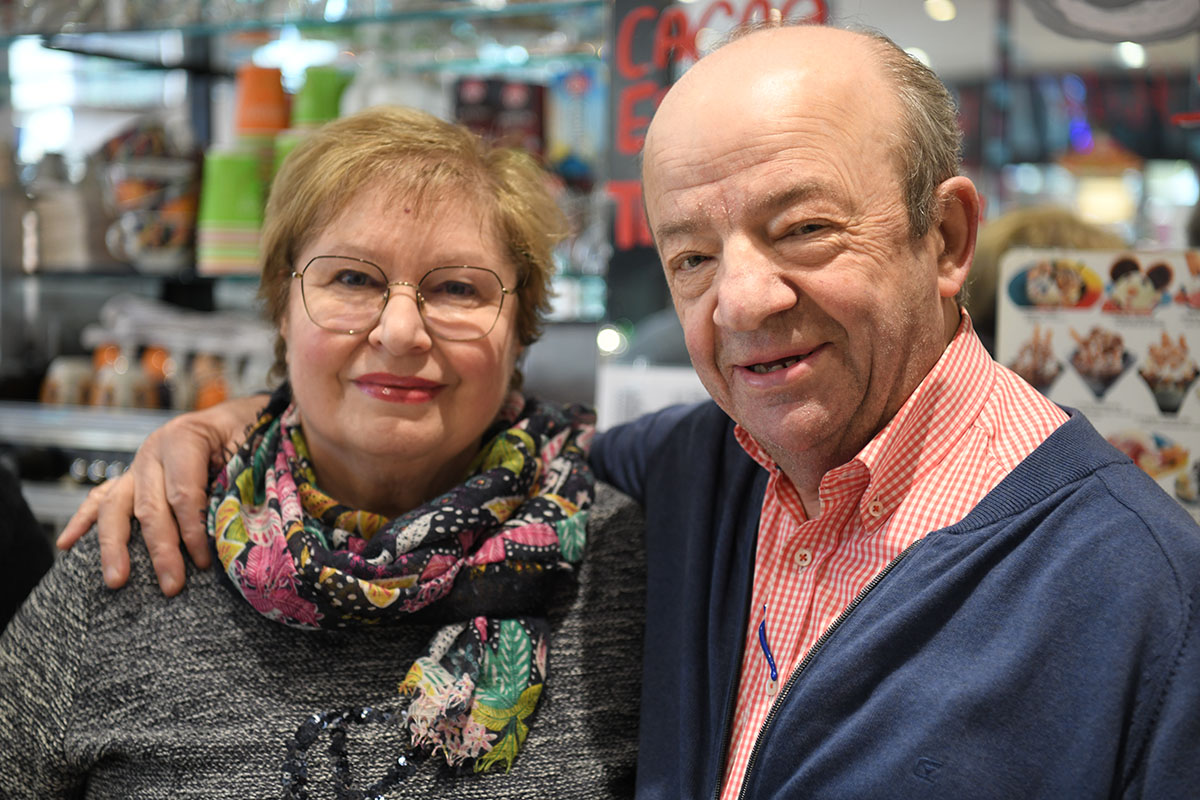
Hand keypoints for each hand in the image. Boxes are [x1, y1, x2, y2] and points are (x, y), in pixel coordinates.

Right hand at [56, 394, 265, 595]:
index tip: (205, 561)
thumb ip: (238, 483)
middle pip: (149, 506)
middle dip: (160, 549)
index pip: (183, 493)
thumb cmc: (250, 434)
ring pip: (116, 506)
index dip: (193, 530)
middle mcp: (153, 451)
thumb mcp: (252, 449)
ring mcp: (137, 465)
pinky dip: (83, 521)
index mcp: (184, 439)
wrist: (236, 416)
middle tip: (171, 586)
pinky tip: (67, 545)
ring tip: (116, 580)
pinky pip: (101, 498)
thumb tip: (232, 531)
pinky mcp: (130, 478)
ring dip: (114, 546)